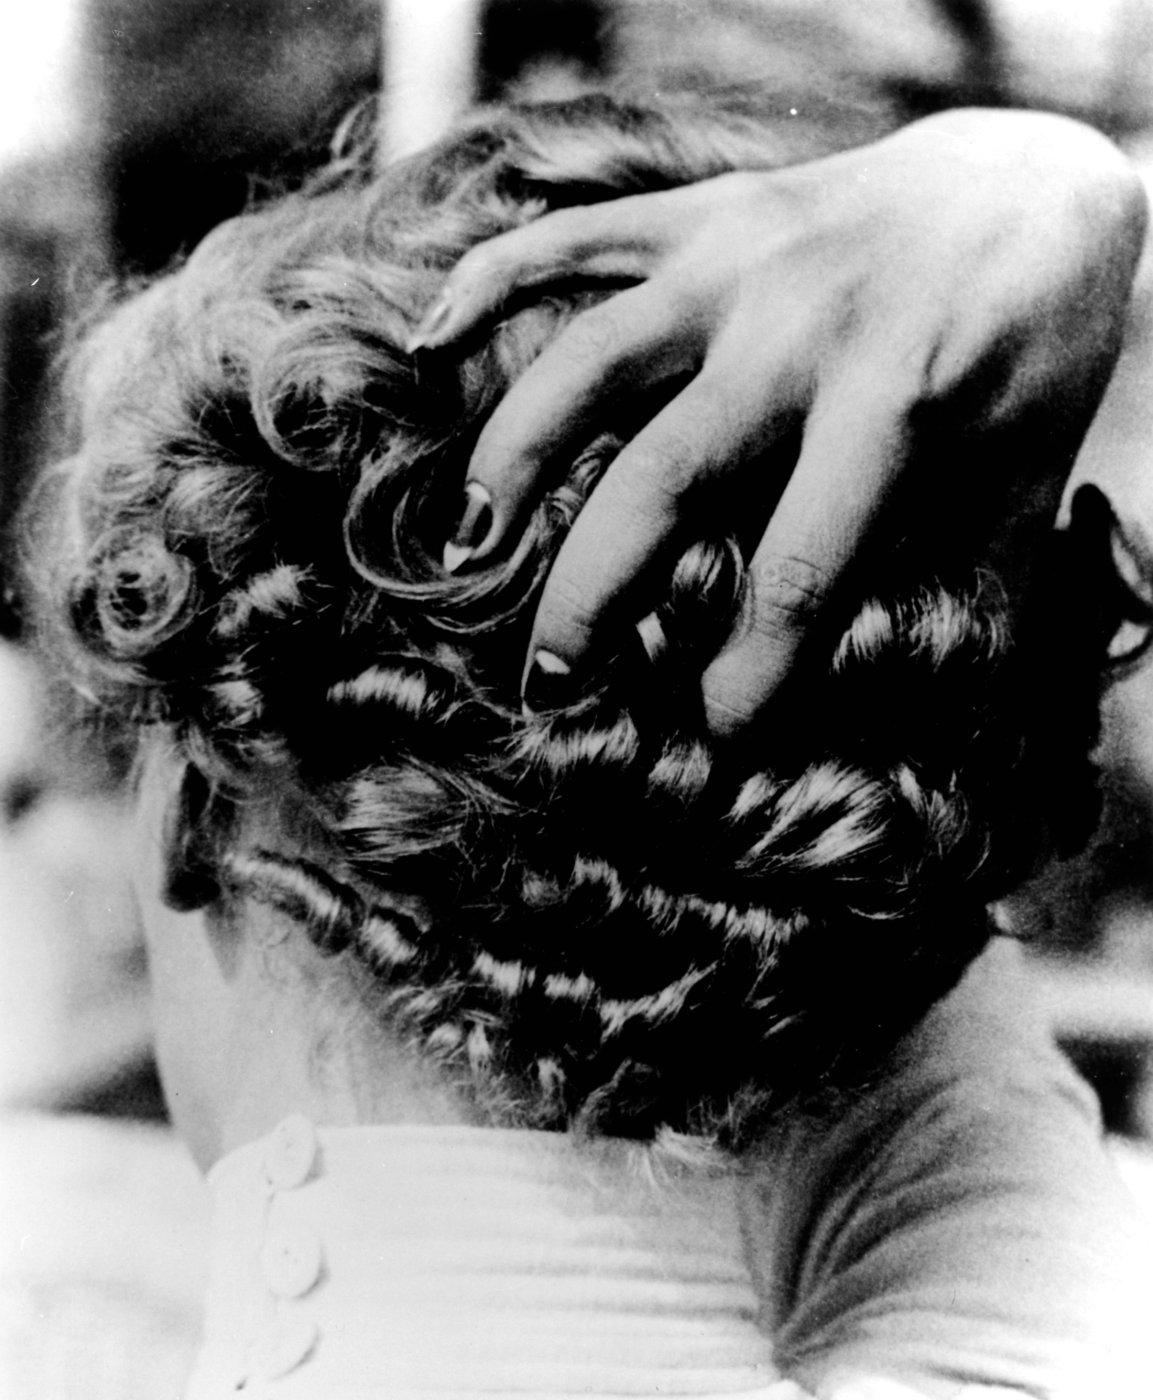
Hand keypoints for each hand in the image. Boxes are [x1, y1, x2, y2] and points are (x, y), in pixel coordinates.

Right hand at [415, 109, 1146, 735]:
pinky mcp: (698, 216)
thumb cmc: (1032, 356)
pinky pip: (574, 238)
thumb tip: (906, 719)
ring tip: (468, 546)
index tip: (719, 738)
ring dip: (516, 457)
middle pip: (664, 479)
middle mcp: (800, 326)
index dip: (755, 675)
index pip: (802, 570)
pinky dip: (492, 282)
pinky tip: (429, 343)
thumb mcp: (1021, 477)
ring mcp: (737, 259)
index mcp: (898, 402)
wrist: (1033, 185)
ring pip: (591, 360)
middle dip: (596, 594)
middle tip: (547, 683)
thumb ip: (951, 585)